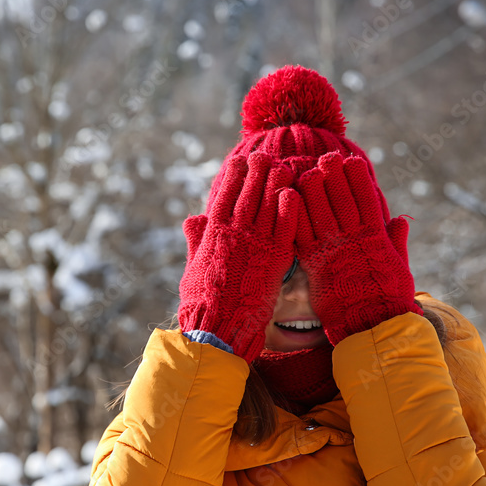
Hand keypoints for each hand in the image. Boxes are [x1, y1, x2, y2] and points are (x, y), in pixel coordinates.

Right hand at [178, 151, 300, 362]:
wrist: (218, 328)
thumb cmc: (201, 303)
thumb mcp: (193, 267)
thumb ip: (196, 241)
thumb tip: (192, 220)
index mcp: (213, 233)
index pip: (225, 195)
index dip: (233, 176)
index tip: (239, 161)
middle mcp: (234, 233)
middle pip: (249, 192)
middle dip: (257, 171)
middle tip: (265, 156)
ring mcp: (256, 244)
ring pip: (269, 203)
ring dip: (275, 182)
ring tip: (282, 166)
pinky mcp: (276, 258)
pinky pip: (286, 226)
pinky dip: (289, 207)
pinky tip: (294, 193)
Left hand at [295, 151, 420, 343]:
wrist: (371, 328)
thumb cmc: (388, 300)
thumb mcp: (399, 268)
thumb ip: (395, 242)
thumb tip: (399, 219)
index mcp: (375, 238)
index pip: (366, 200)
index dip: (358, 179)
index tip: (352, 161)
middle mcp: (353, 241)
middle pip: (340, 201)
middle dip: (334, 177)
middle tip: (326, 158)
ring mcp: (333, 251)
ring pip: (320, 213)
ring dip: (314, 190)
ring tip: (309, 172)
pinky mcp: (315, 265)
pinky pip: (303, 236)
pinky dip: (297, 217)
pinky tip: (290, 200)